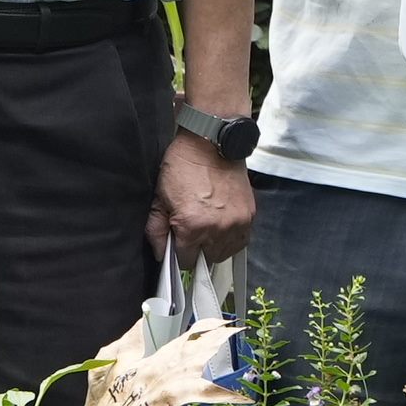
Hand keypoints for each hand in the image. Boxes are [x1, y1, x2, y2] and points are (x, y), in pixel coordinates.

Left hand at [154, 132, 254, 264]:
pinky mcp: (249, 216)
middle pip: (207, 260)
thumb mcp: (159, 198)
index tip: (178, 244)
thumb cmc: (182, 167)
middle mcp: (218, 230)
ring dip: (215, 246)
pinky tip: (220, 226)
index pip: (186, 262)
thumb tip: (160, 254)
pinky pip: (241, 241)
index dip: (179, 254)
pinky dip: (231, 239)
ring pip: (225, 253)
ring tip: (206, 227)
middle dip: (197, 250)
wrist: (210, 144)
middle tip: (191, 231)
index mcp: (192, 227)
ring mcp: (237, 223)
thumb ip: (156, 231)